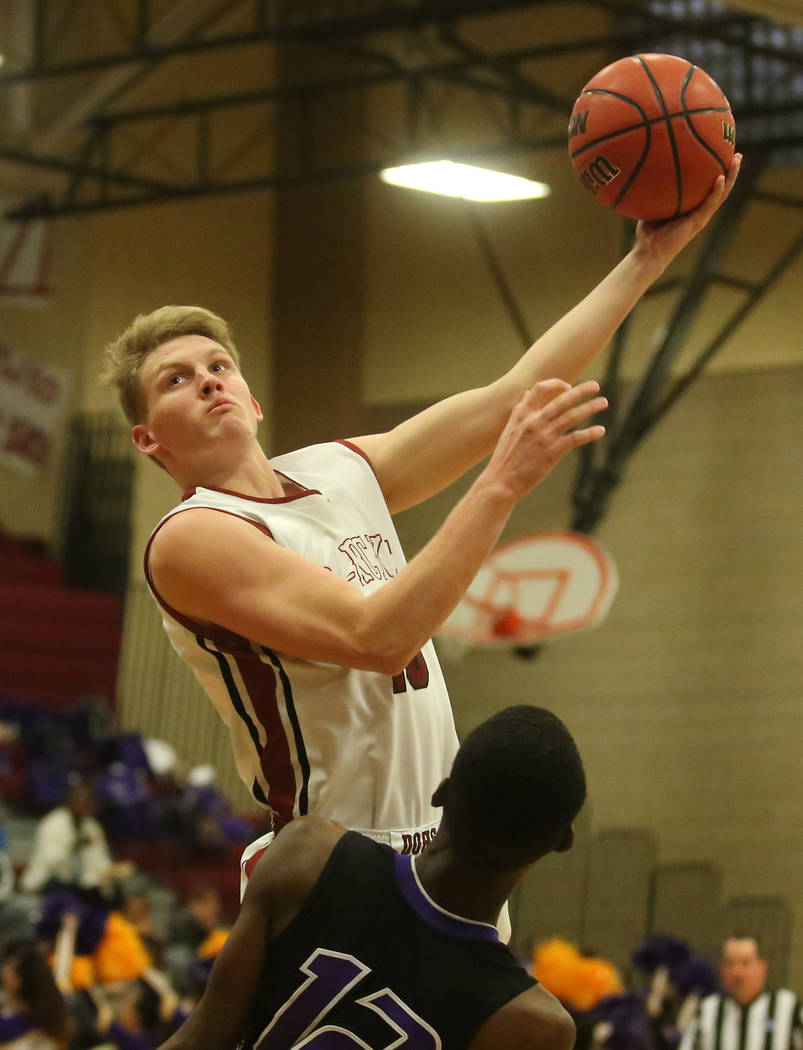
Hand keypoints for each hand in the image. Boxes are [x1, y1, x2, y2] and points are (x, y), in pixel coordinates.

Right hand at [484, 378, 606, 500]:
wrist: (500, 482)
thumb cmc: (505, 458)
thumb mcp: (510, 429)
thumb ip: (521, 411)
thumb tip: (528, 393)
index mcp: (521, 415)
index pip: (540, 389)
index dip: (556, 384)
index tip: (568, 387)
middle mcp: (533, 422)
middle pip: (561, 399)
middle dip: (581, 390)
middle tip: (596, 385)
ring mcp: (543, 436)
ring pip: (572, 416)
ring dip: (590, 407)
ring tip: (603, 402)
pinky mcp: (552, 451)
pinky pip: (576, 438)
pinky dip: (590, 433)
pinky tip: (600, 430)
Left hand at [634, 152, 740, 265]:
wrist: (649, 253)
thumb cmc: (648, 232)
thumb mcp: (653, 206)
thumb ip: (656, 191)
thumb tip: (649, 169)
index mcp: (693, 208)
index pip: (709, 187)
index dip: (718, 172)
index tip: (722, 154)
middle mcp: (701, 211)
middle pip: (721, 188)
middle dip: (731, 171)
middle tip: (737, 154)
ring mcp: (701, 217)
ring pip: (722, 194)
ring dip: (731, 177)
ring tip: (736, 160)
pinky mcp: (698, 223)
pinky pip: (710, 204)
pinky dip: (716, 191)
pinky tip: (720, 178)